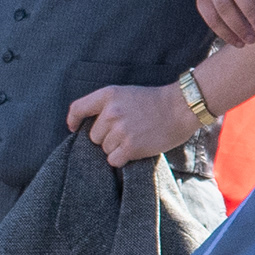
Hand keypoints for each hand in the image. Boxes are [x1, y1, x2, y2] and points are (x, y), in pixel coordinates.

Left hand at [68, 81, 208, 165]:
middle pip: (93, 136)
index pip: (77, 108)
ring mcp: (120, 130)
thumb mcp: (127, 94)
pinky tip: (136, 150)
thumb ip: (108, 106)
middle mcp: (111, 112)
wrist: (182, 108)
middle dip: (106, 138)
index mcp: (108, 95)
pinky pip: (114, 160)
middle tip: (127, 132)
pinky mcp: (131, 146)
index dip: (72, 120)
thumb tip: (91, 129)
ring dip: (117, 149)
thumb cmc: (156, 102)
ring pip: (104, 149)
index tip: (73, 128)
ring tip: (135, 139)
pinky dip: (123, 159)